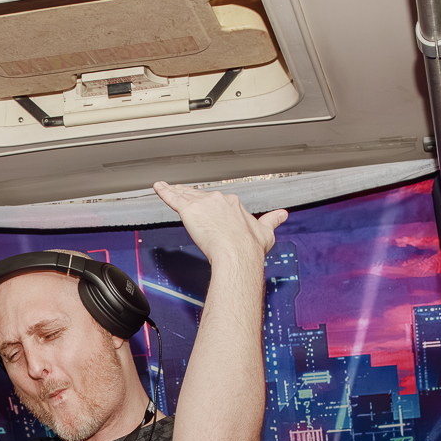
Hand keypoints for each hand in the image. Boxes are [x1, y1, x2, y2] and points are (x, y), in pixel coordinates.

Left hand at [153, 182, 286, 263]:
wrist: (238, 253)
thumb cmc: (250, 247)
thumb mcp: (265, 232)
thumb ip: (272, 220)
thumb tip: (283, 214)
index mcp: (234, 204)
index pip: (217, 201)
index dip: (210, 205)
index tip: (206, 207)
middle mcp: (218, 199)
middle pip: (200, 196)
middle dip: (191, 196)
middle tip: (181, 193)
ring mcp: (203, 204)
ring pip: (186, 196)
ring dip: (176, 192)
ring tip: (168, 188)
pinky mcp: (189, 211)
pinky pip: (173, 199)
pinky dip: (164, 192)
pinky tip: (157, 187)